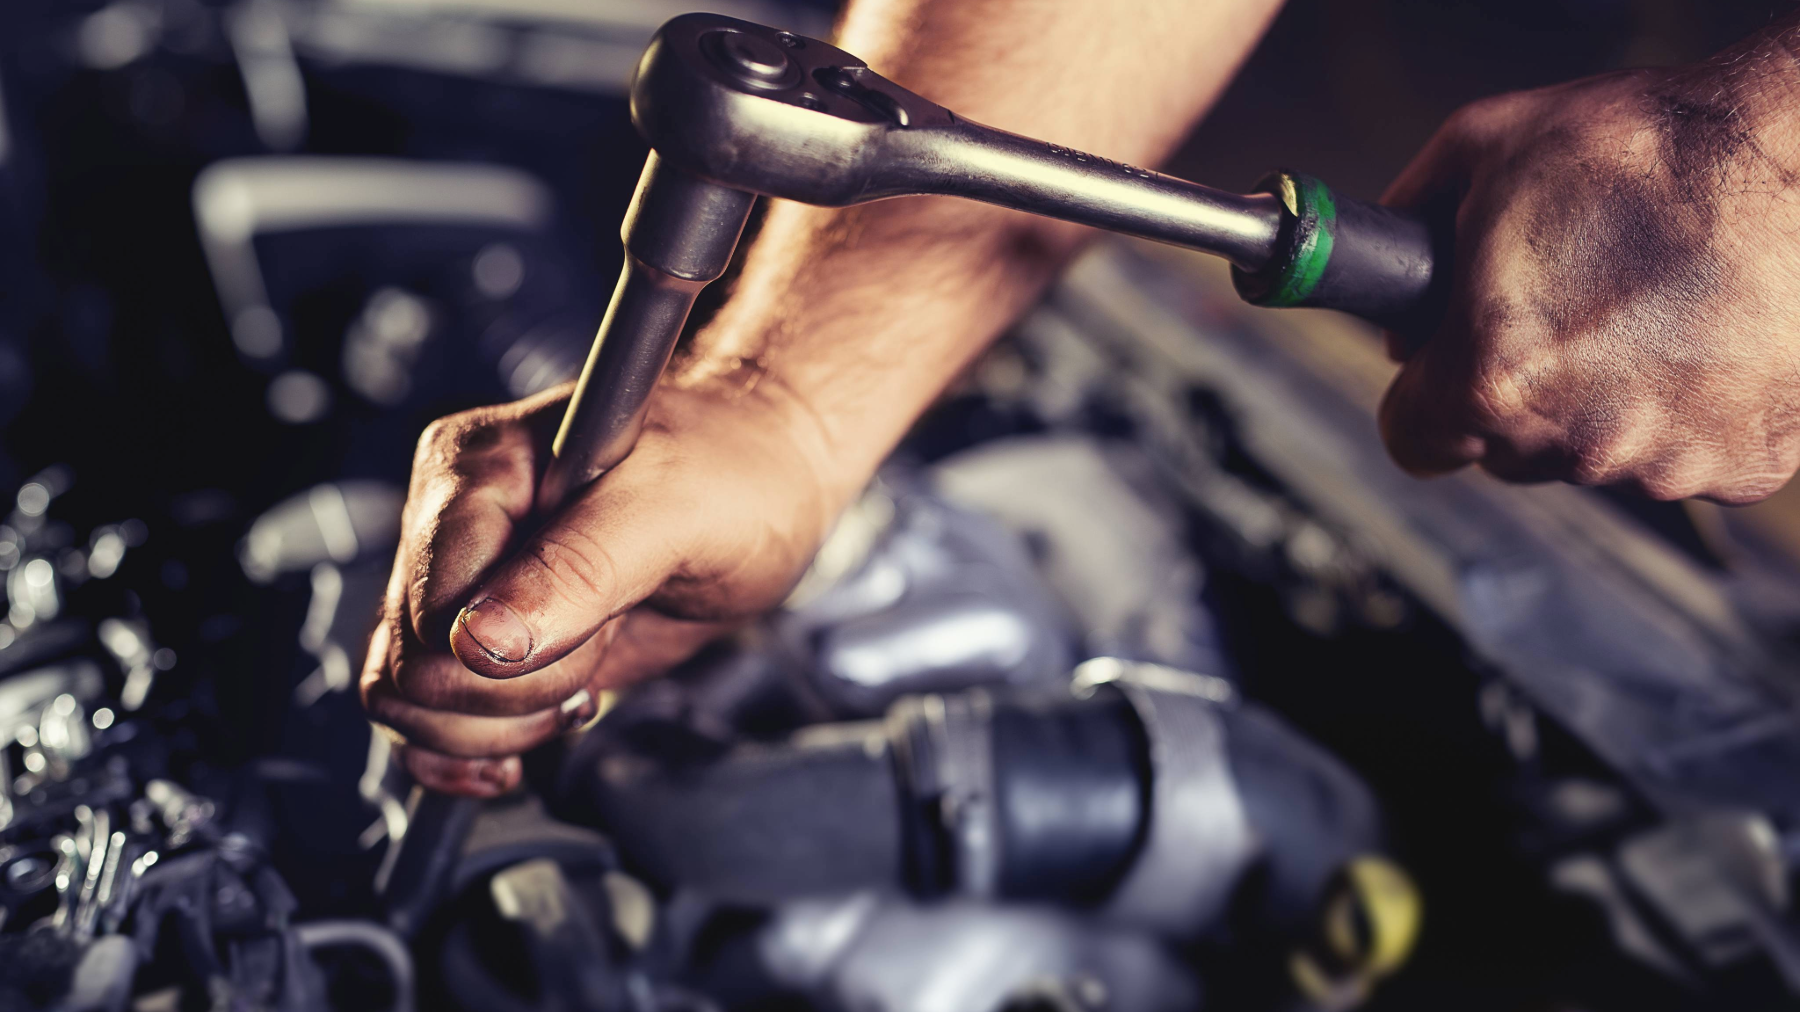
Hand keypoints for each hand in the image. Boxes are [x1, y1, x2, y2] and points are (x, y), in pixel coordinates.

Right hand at [360, 379, 841, 795]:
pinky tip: (542, 725)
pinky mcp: (489, 640)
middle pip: (412, 673)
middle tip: (604, 637)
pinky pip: (430, 722)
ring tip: (589, 668)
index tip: (598, 625)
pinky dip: (477, 747)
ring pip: (411, 707)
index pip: (429, 616)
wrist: (769, 475)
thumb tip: (481, 640)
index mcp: (474, 474)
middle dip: (518, 690)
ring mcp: (466, 588)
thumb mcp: (674, 507)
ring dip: (507, 720)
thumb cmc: (733, 465)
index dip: (514, 656)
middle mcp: (451, 529)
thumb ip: (580, 569)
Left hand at [1378, 40, 1799, 503]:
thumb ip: (1406, 227)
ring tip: (1640, 311)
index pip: (1412, 440)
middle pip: (1502, 448)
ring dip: (1601, 402)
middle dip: (1514, 390)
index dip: (1421, 396)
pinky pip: (1683, 455)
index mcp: (1497, 376)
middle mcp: (1578, 437)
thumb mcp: (1481, 151)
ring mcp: (1668, 460)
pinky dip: (1685, 411)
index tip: (1441, 373)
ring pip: (1591, 455)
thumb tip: (1387, 278)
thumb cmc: (1654, 148)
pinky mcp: (1744, 464)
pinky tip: (1698, 339)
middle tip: (1562, 311)